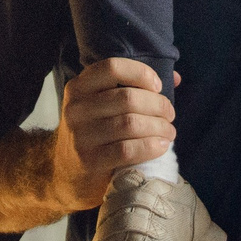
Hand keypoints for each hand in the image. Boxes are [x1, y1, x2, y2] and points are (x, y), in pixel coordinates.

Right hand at [48, 58, 177, 210]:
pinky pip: (128, 150)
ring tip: (169, 132)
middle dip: (158, 105)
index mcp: (78, 88)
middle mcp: (76, 109)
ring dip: (159, 127)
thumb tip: (176, 78)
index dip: (141, 73)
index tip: (158, 86)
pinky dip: (151, 146)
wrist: (64, 173)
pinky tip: (161, 146)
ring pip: (131, 124)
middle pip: (127, 98)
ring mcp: (80, 136)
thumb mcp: (100, 106)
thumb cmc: (93, 133)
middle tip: (169, 115)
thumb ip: (132, 88)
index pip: (112, 68)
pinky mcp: (89, 161)